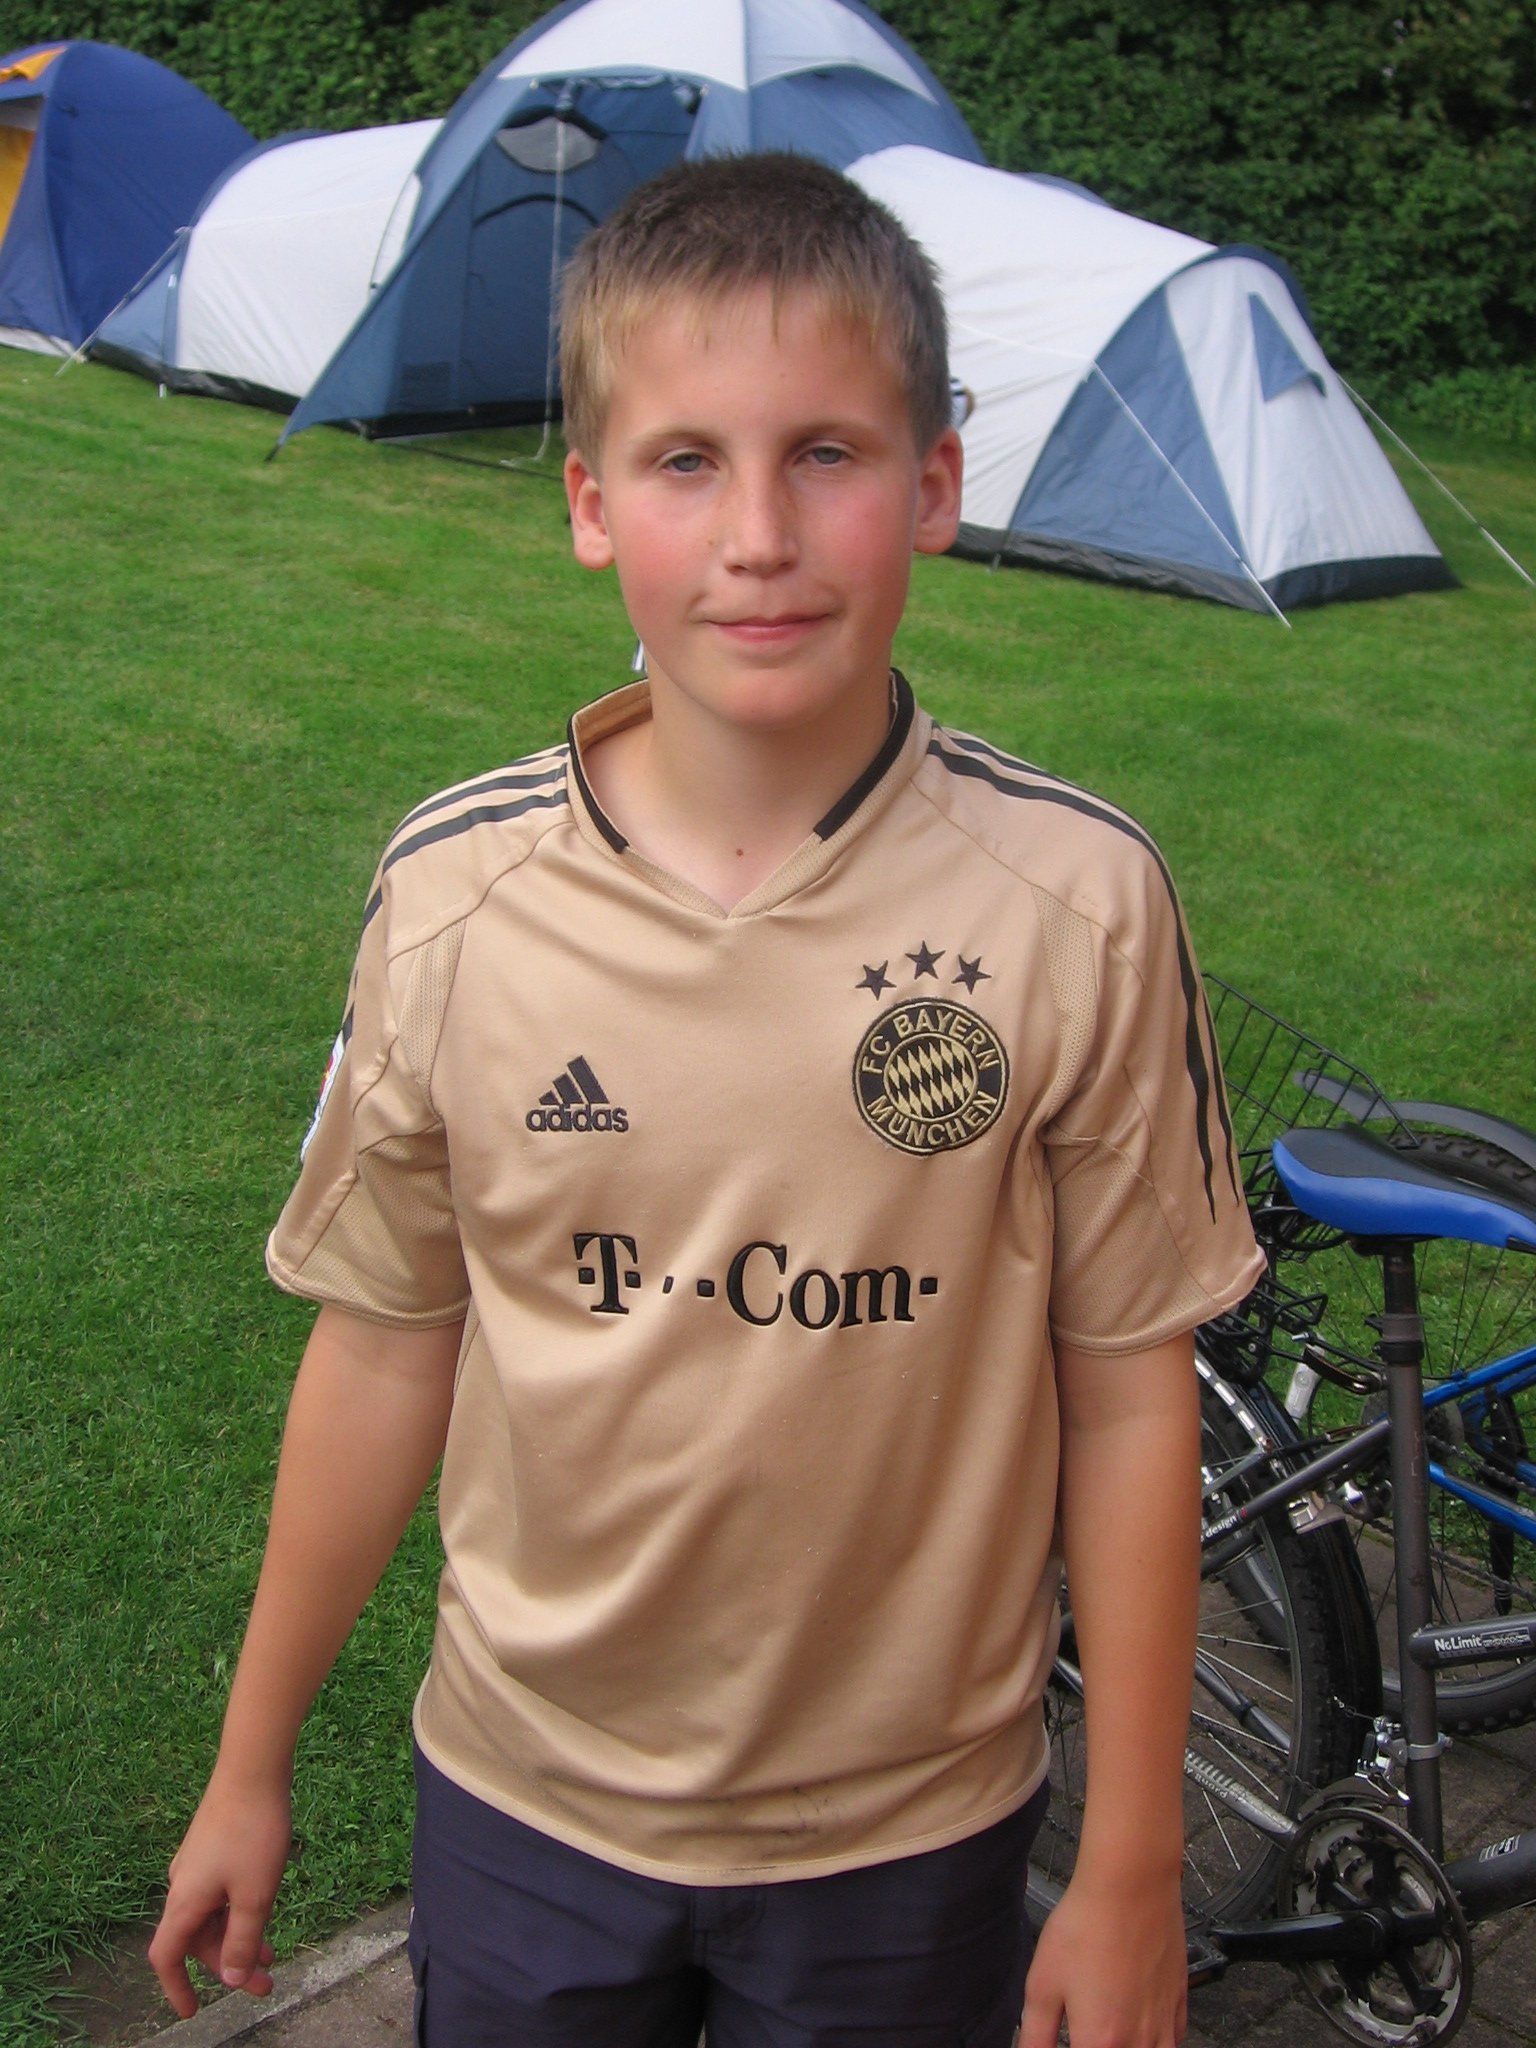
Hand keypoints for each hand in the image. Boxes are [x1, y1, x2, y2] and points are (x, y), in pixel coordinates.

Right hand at [146, 1771, 291, 2017]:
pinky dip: (238, 1911)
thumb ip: (242, 1940)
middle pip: (198, 1940)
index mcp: (184, 1902)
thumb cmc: (253, 1831)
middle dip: (229, 1965)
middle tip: (266, 1981)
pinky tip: (263, 1911)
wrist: (253, 1768)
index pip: (166, 1958)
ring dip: (239, 1937)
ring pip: (212, 1916)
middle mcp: (182, 1885)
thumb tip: (229, 1979)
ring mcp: (197, 1863)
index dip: (176, 1989)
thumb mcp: (254, 1895)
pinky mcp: (212, 1846)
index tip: (192, 2012)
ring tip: (273, 1953)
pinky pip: (220, 1892)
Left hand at [1020, 1869, 1186, 2047]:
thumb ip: (1036, 2035)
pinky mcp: (1180, 2001)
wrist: (1130, 1885)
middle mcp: (1138, 2042)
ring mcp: (1164, 2024)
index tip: (1069, 2037)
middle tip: (1086, 2031)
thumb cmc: (1086, 1927)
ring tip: (1113, 2035)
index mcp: (1100, 2042)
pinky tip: (1141, 2027)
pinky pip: (1174, 2040)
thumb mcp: (1042, 1983)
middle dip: (1102, 2047)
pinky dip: (1158, 2042)